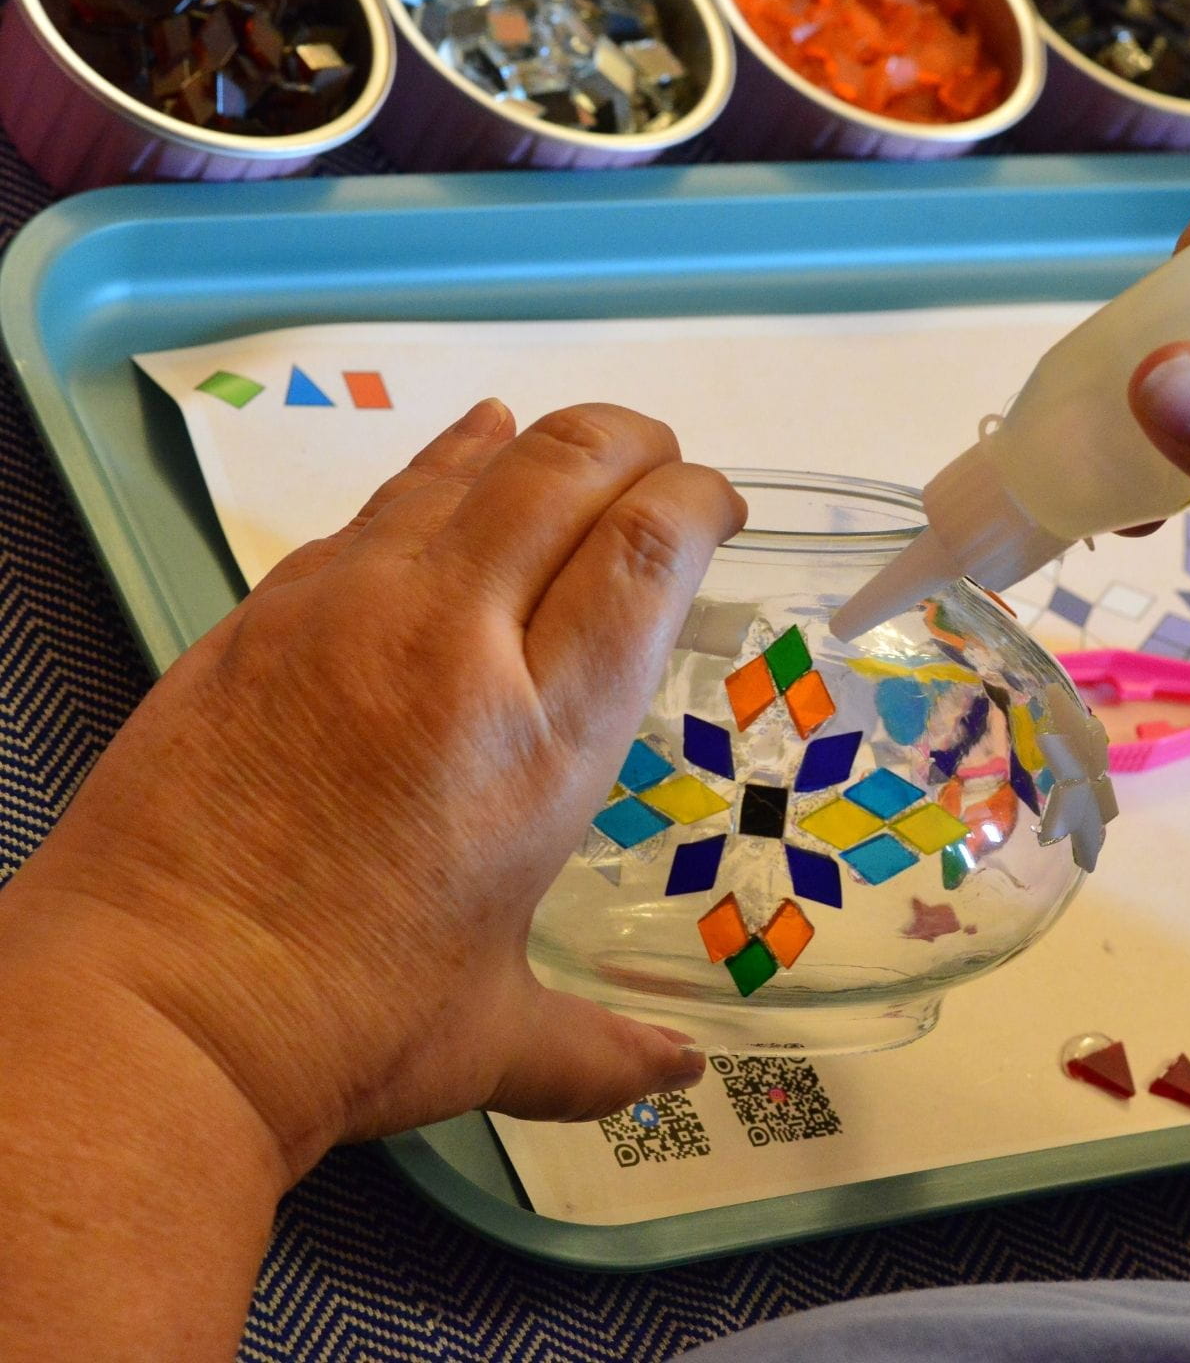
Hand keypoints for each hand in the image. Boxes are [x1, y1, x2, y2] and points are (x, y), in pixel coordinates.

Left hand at [4, 398, 744, 1181]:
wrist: (143, 1011)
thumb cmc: (337, 1027)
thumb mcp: (490, 1037)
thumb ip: (599, 1049)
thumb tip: (677, 1073)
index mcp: (542, 743)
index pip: (644, 555)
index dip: (696, 501)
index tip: (719, 506)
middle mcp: (456, 646)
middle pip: (567, 473)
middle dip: (637, 444)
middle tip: (666, 464)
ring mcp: (349, 610)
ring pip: (468, 468)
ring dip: (543, 442)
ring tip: (580, 450)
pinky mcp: (266, 609)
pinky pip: (379, 504)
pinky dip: (442, 466)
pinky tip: (466, 453)